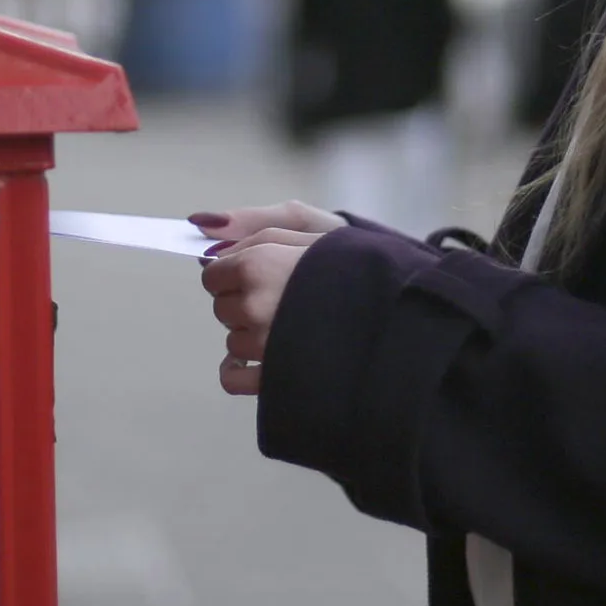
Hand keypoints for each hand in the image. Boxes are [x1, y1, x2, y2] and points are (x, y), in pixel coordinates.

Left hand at [193, 203, 340, 394]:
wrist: (404, 310)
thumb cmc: (354, 262)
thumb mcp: (307, 227)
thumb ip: (251, 226)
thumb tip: (201, 229)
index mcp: (258, 264)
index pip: (213, 275)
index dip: (235, 274)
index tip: (262, 276)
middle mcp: (255, 305)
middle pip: (222, 308)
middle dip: (246, 304)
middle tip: (287, 301)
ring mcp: (263, 346)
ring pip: (232, 342)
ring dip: (253, 337)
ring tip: (295, 328)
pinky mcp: (275, 380)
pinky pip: (231, 378)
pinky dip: (241, 372)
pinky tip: (264, 361)